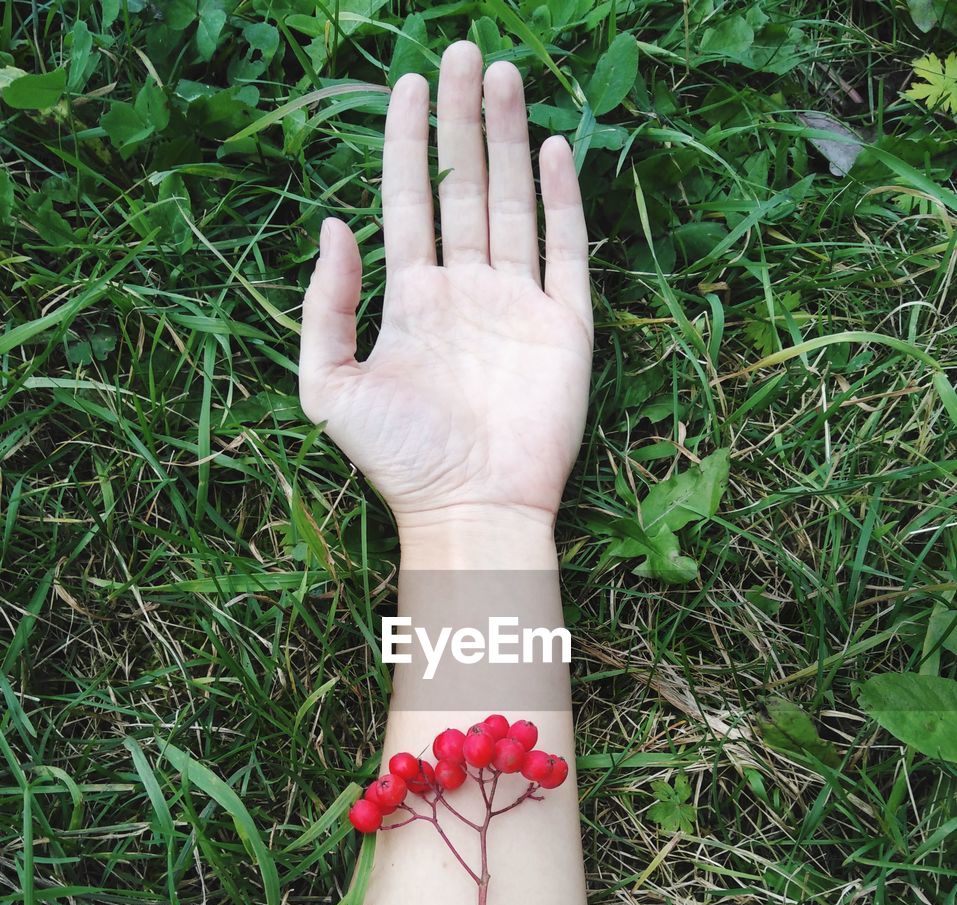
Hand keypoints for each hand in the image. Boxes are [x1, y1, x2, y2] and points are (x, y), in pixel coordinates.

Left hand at [298, 41, 592, 529]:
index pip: (407, 202)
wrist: (470, 508)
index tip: (405, 83)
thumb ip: (325, 307)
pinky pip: (567, 252)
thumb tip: (332, 226)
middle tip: (461, 50)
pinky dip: (560, 201)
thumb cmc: (398, 460)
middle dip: (459, 120)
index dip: (405, 143)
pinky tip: (550, 150)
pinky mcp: (565, 328)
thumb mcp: (329, 386)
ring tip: (501, 74)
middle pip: (463, 187)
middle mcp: (466, 291)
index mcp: (412, 300)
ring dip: (507, 139)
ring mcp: (519, 305)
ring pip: (513, 204)